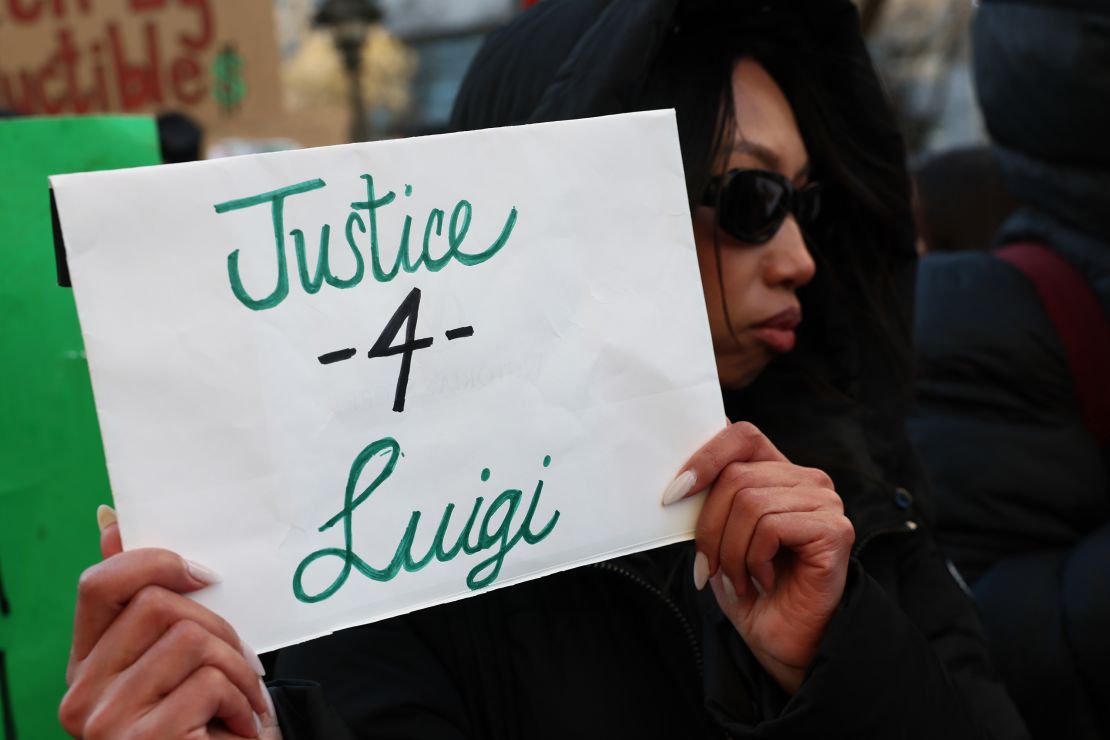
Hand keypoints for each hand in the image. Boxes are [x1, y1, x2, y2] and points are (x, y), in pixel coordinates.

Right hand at [59, 508, 281, 738]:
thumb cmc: (200, 721)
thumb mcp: (174, 660)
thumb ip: (148, 603)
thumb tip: (111, 518)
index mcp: (85, 666)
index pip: (97, 584)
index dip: (152, 561)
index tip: (202, 574)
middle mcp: (81, 695)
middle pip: (157, 604)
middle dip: (219, 626)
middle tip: (243, 661)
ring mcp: (107, 722)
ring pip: (191, 639)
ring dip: (238, 668)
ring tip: (244, 700)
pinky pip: (209, 683)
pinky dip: (241, 702)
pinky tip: (238, 726)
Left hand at [663, 422, 852, 692]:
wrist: (785, 641)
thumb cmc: (751, 588)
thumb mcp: (720, 536)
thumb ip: (710, 500)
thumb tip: (679, 478)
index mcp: (778, 472)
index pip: (741, 436)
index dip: (705, 458)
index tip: (673, 495)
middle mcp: (806, 480)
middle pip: (737, 476)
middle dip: (710, 527)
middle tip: (709, 567)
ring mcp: (824, 502)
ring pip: (750, 502)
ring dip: (731, 551)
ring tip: (739, 579)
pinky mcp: (834, 529)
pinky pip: (772, 527)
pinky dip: (754, 560)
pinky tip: (763, 581)